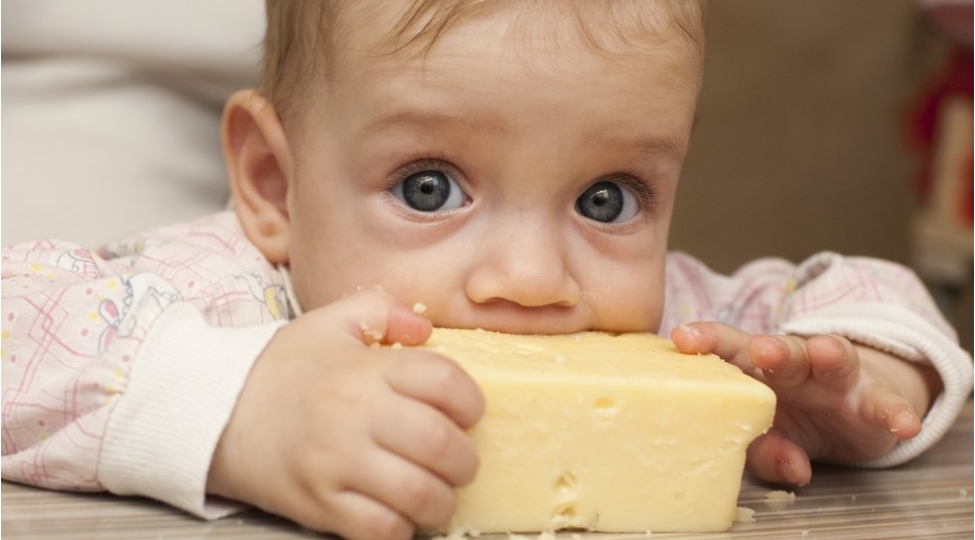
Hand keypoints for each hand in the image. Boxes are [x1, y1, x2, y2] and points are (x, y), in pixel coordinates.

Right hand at [207, 289, 484, 539]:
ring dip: (442, 498)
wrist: (214, 412)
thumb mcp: (329, 322)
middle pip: (441, 443)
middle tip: (460, 458)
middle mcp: (356, 415)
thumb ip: (383, 310)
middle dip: (465, 457)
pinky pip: (379, 528)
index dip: (471, 400)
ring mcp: (337, 464)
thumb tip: (424, 330)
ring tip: (437, 490)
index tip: (467, 411)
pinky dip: (401, 527)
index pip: (445, 382)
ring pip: (419, 493)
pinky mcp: (319, 504)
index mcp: (365, 369)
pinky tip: (400, 512)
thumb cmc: (281, 368)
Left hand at [671, 322, 939, 485]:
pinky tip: (903, 423)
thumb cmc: (793, 418)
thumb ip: (768, 452)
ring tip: (825, 352)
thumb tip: (791, 470)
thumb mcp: (773, 438)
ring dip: (828, 354)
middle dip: (771, 348)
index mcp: (758, 371)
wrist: (851, 413)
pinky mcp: (874, 400)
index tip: (682, 339)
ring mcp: (837, 379)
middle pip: (782, 350)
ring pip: (833, 360)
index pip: (729, 350)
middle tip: (760, 349)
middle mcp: (797, 367)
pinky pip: (886, 404)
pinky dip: (896, 412)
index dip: (707, 341)